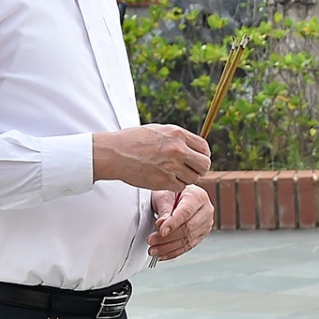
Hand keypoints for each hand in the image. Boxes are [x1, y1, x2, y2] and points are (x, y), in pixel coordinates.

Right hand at [92, 125, 210, 190]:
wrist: (113, 153)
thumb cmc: (133, 141)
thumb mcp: (160, 130)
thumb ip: (178, 138)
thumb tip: (194, 146)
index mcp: (178, 135)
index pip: (204, 148)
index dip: (203, 155)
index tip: (197, 159)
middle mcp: (178, 150)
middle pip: (204, 165)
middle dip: (199, 169)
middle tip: (191, 170)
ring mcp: (171, 166)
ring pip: (193, 178)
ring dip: (186, 178)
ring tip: (174, 174)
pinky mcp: (163, 181)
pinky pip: (180, 187)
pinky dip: (175, 186)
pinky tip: (166, 180)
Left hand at [149, 187, 214, 261]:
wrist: (179, 196)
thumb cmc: (172, 193)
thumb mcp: (164, 196)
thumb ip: (165, 210)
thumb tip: (162, 224)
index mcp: (198, 196)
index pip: (186, 212)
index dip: (173, 223)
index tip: (160, 231)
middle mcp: (206, 210)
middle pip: (188, 228)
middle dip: (167, 238)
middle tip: (151, 240)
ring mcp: (206, 223)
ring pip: (188, 239)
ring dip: (169, 247)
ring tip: (154, 249)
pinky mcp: (202, 234)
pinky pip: (188, 246)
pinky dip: (174, 252)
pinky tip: (163, 254)